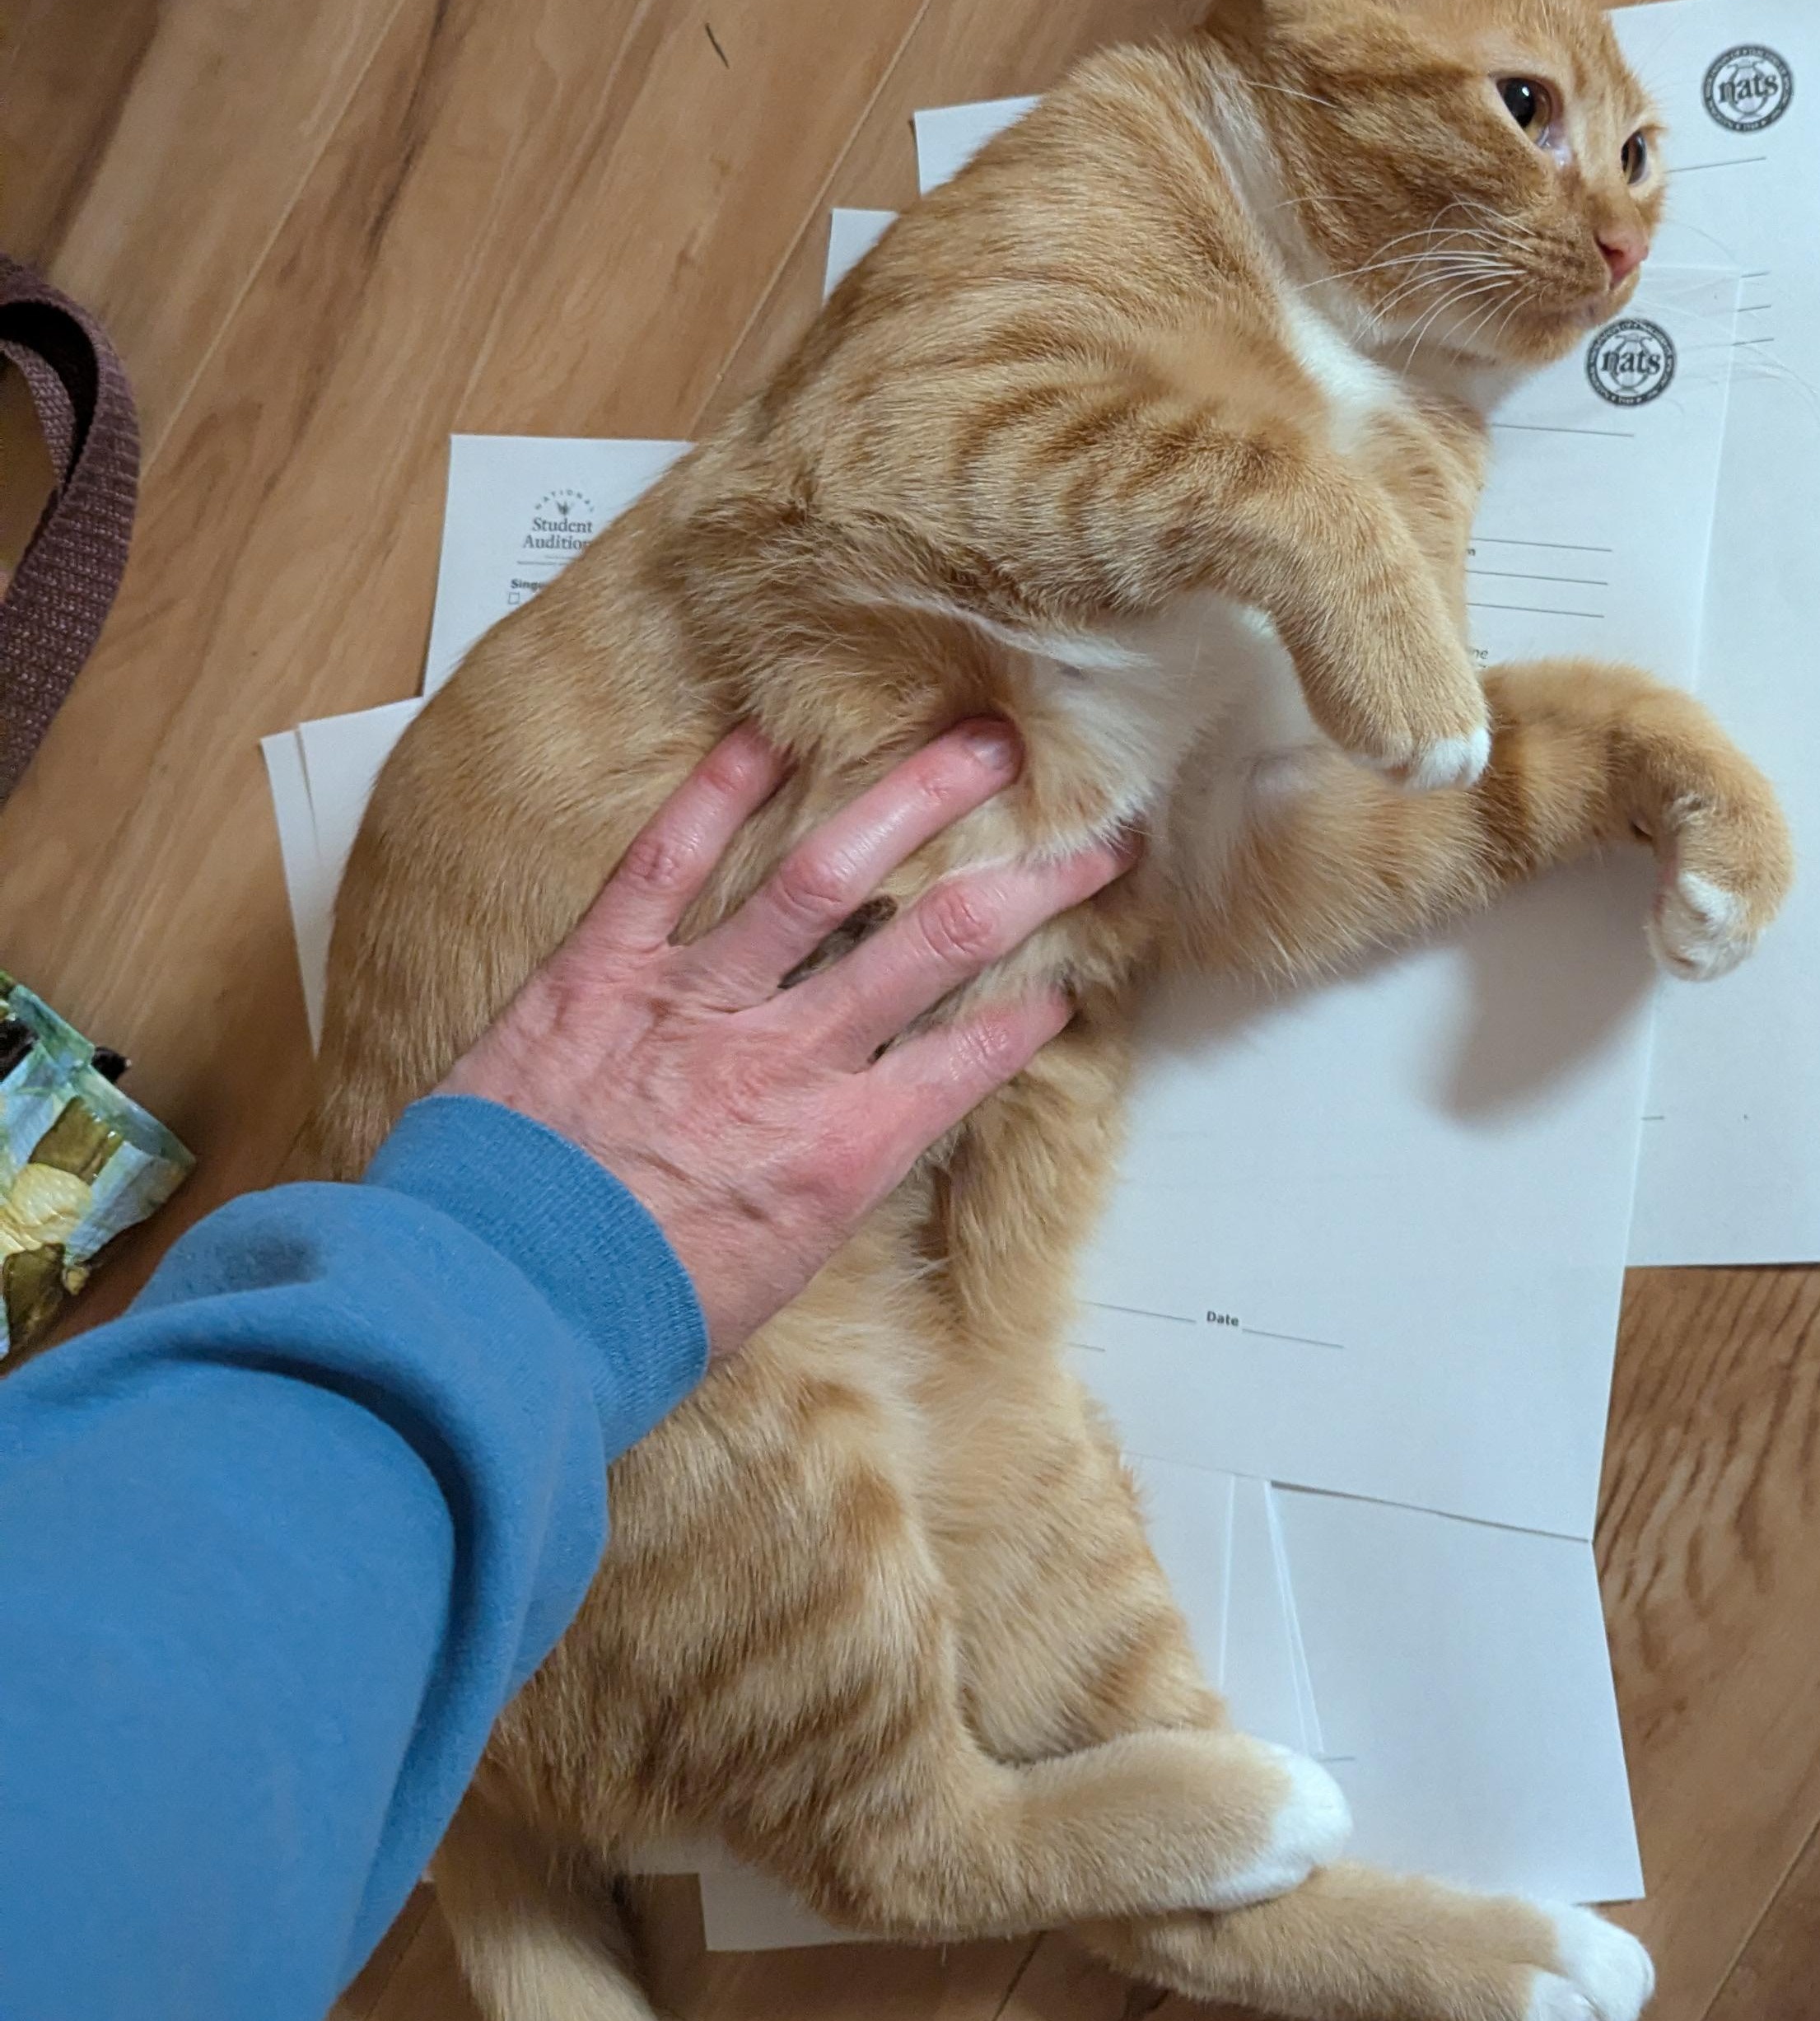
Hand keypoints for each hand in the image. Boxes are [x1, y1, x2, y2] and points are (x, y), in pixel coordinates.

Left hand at [436, 719, 1125, 1353]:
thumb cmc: (623, 1322)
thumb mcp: (769, 1276)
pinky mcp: (600, 973)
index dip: (1031, 1014)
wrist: (488, 1320)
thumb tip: (849, 1145)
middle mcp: (784, 1063)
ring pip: (827, 878)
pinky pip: (665, 864)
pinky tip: (767, 738)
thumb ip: (821, 1192)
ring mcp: (695, 1004)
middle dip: (1029, 883)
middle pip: (937, 944)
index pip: (970, 1057)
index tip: (1066, 984)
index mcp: (837, 1152)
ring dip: (913, 801)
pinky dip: (715, 794)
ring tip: (980, 749)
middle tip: (1090, 839)